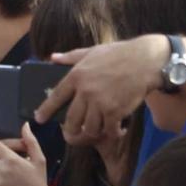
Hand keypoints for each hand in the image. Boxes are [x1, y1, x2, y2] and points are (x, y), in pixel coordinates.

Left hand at [37, 36, 162, 143]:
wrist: (146, 60)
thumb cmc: (118, 54)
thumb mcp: (91, 51)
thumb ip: (71, 57)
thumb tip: (52, 57)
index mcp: (77, 76)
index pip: (56, 97)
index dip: (46, 110)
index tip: (39, 119)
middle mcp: (86, 91)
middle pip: (71, 120)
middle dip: (70, 130)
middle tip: (72, 133)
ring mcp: (100, 103)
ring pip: (89, 128)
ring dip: (93, 132)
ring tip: (98, 129)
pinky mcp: (115, 111)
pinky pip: (108, 131)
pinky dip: (112, 133)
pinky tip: (116, 130)